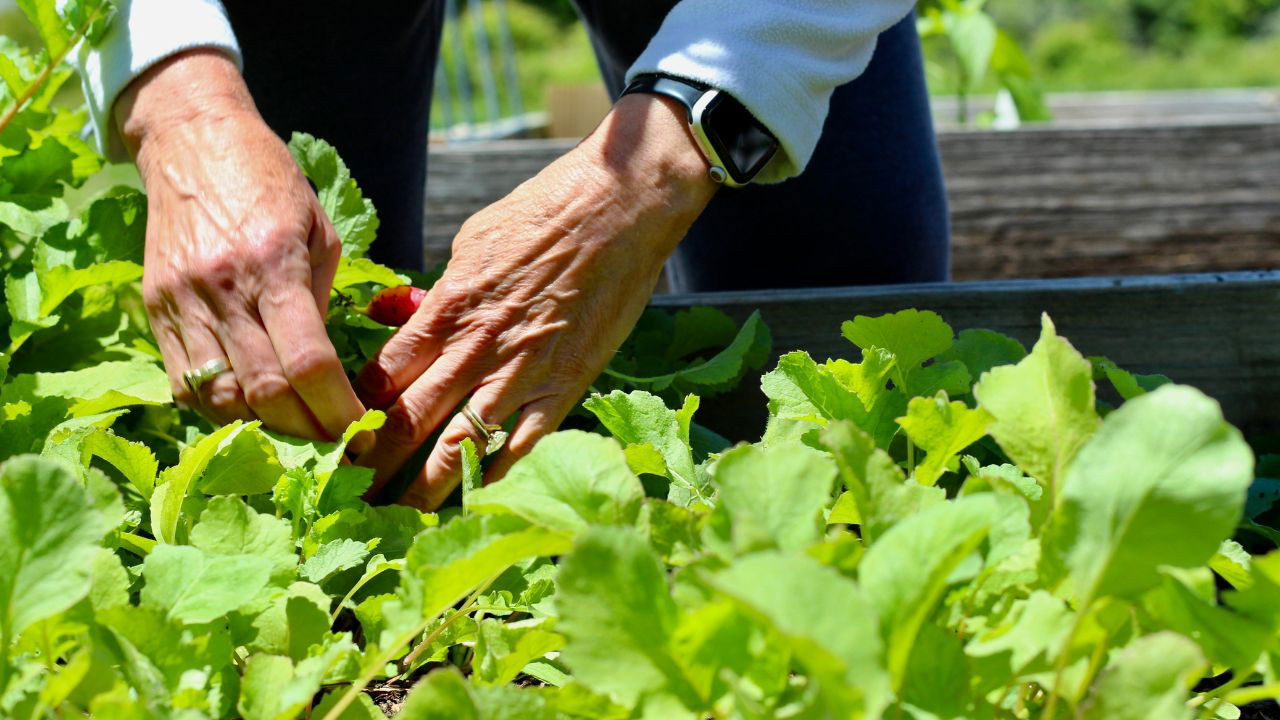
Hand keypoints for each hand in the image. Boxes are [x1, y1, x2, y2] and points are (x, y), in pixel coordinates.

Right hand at [119, 50, 367, 445]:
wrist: (191, 141)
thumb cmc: (272, 183)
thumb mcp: (319, 232)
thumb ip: (321, 301)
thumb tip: (328, 371)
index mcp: (274, 264)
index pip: (308, 362)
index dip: (337, 411)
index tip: (361, 434)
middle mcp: (223, 288)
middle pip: (263, 390)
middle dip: (306, 431)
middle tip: (335, 446)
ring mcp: (181, 301)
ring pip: (219, 396)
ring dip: (262, 427)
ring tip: (296, 433)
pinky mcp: (154, 310)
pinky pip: (184, 382)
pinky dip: (220, 408)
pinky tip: (250, 409)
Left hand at [355, 93, 717, 508]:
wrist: (618, 206)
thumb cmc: (546, 212)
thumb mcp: (473, 241)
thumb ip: (440, 292)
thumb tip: (408, 317)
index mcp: (446, 307)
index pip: (382, 375)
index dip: (352, 413)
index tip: (332, 441)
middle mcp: (475, 347)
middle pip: (406, 419)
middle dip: (370, 463)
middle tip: (342, 496)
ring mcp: (521, 372)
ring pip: (457, 445)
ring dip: (421, 487)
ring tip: (395, 518)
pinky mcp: (565, 386)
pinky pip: (524, 445)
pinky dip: (496, 477)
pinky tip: (474, 505)